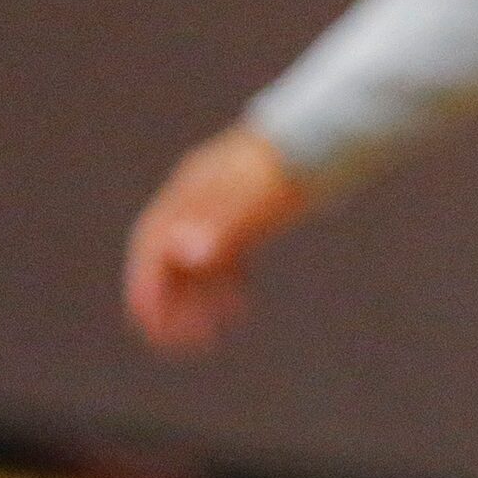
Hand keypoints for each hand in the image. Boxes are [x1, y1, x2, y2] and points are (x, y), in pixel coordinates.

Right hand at [123, 126, 311, 354]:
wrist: (332, 135)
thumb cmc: (293, 162)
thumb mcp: (260, 194)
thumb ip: (223, 222)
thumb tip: (187, 255)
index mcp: (193, 188)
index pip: (153, 240)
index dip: (146, 281)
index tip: (148, 320)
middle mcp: (202, 200)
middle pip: (172, 256)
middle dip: (171, 301)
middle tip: (181, 342)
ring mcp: (226, 209)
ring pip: (199, 263)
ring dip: (198, 301)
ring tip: (208, 337)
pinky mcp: (251, 218)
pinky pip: (227, 259)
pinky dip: (226, 287)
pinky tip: (238, 311)